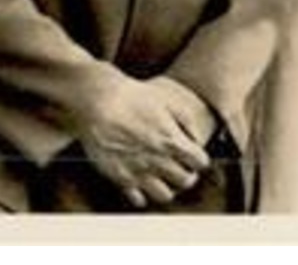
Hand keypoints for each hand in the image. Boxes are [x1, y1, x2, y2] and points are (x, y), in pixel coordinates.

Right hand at [74, 73, 213, 208]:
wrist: (96, 101)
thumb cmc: (129, 97)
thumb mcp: (165, 100)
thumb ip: (187, 120)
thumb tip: (197, 138)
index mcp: (171, 140)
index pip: (200, 163)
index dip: (198, 159)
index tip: (192, 156)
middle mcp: (158, 160)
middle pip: (185, 181)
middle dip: (186, 174)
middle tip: (179, 167)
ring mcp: (139, 171)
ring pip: (165, 196)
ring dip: (167, 187)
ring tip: (161, 176)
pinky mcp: (120, 177)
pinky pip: (139, 200)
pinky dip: (143, 194)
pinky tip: (140, 179)